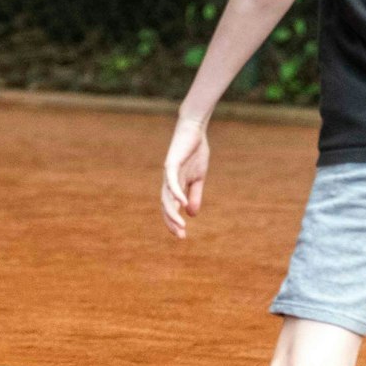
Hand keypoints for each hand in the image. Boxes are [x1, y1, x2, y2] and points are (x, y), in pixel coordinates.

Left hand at [160, 116, 209, 238]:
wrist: (194, 130)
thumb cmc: (195, 152)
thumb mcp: (199, 178)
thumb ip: (195, 194)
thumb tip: (191, 214)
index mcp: (175, 185)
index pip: (171, 207)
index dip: (174, 221)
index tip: (182, 236)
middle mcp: (168, 181)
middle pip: (166, 205)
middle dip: (172, 221)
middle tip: (180, 235)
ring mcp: (168, 173)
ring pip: (167, 197)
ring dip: (172, 212)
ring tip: (180, 225)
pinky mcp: (171, 163)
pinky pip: (171, 181)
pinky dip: (176, 192)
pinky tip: (181, 202)